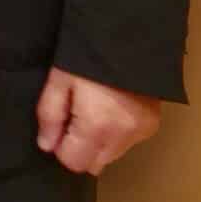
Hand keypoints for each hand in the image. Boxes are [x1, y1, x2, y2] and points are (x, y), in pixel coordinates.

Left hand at [35, 67, 162, 174]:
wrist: (130, 38)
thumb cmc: (86, 57)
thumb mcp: (59, 81)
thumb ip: (50, 116)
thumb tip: (47, 146)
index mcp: (97, 127)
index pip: (75, 163)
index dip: (61, 148)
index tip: (58, 128)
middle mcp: (123, 137)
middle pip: (95, 164)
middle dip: (80, 149)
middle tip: (74, 118)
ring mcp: (142, 132)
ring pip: (112, 156)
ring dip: (99, 143)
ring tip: (93, 111)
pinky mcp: (153, 125)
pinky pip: (128, 143)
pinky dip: (116, 135)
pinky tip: (111, 110)